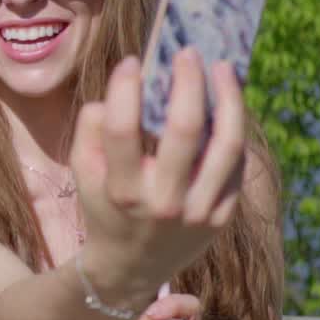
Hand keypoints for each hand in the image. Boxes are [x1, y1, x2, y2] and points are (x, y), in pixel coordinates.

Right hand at [72, 50, 244, 293]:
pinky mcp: (223, 217)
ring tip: (222, 69)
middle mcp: (163, 202)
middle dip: (186, 83)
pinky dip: (234, 130)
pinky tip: (228, 105)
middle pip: (182, 130)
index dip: (126, 90)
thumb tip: (122, 87)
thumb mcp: (83, 173)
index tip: (132, 62)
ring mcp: (199, 212)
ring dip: (228, 100)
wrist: (131, 265)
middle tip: (187, 54)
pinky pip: (236, 165)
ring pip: (225, 146)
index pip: (123, 130)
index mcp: (121, 191)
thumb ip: (90, 130)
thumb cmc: (105, 206)